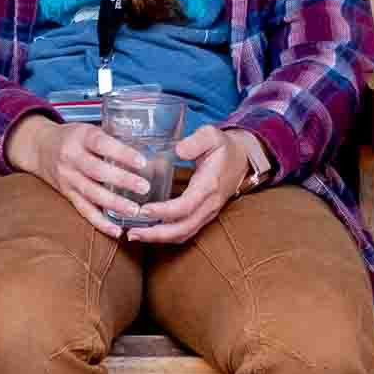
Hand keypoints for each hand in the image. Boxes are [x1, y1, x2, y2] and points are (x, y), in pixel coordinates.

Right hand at [9, 117, 159, 242]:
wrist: (40, 148)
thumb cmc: (73, 137)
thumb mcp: (88, 129)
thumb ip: (112, 139)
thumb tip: (151, 150)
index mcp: (80, 137)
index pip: (102, 144)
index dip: (122, 153)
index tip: (142, 161)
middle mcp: (71, 158)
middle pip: (97, 171)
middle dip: (122, 180)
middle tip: (144, 187)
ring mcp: (68, 178)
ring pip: (91, 193)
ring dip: (114, 204)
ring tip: (134, 211)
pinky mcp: (67, 194)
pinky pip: (84, 210)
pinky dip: (100, 223)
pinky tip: (116, 231)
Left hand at [126, 125, 261, 246]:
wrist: (242, 160)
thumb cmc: (223, 147)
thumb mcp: (212, 135)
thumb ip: (196, 141)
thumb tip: (178, 150)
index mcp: (209, 185)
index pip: (186, 206)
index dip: (164, 212)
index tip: (143, 210)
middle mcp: (209, 204)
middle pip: (183, 228)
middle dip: (156, 234)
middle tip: (131, 233)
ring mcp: (207, 213)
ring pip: (183, 234)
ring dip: (159, 238)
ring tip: (134, 235)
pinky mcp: (203, 216)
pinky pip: (185, 232)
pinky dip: (165, 236)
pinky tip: (148, 231)